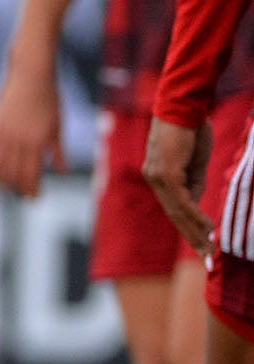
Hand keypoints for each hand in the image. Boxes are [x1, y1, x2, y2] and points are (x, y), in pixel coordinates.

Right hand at [0, 62, 65, 197]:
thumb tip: (61, 171)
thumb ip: (58, 151)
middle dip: (17, 187)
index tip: (34, 198)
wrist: (31, 75)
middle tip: (22, 196)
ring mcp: (4, 132)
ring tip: (5, 186)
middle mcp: (19, 140)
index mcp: (38, 141)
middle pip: (13, 172)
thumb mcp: (58, 125)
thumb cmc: (50, 98)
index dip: (32, 188)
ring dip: (1, 178)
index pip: (31, 173)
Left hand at [145, 117, 216, 257]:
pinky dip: (196, 215)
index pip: (173, 208)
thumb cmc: (191, 130)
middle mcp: (153, 178)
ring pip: (177, 211)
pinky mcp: (165, 173)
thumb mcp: (195, 163)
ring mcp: (157, 176)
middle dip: (191, 236)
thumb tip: (196, 203)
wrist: (185, 107)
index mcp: (158, 176)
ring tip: (209, 248)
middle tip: (206, 256)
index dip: (187, 226)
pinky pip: (182, 200)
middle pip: (173, 214)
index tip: (202, 243)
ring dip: (195, 231)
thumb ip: (194, 182)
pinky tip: (208, 228)